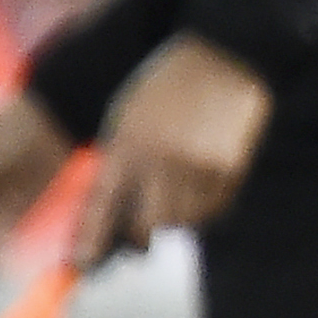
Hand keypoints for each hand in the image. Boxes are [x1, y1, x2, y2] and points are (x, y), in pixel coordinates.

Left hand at [69, 36, 271, 266]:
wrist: (226, 53)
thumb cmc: (168, 87)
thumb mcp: (128, 118)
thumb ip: (118, 164)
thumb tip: (113, 219)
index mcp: (127, 144)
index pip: (102, 209)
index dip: (90, 243)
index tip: (85, 263)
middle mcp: (162, 159)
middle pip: (148, 227)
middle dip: (143, 229)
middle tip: (144, 219)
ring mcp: (200, 164)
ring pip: (186, 221)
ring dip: (180, 213)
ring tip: (181, 184)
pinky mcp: (233, 166)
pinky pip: (216, 207)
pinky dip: (208, 202)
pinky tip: (205, 174)